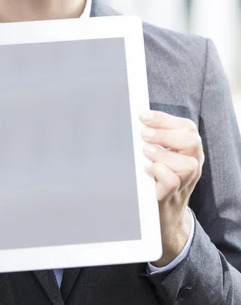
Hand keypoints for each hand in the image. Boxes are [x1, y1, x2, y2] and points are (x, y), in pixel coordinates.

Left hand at [140, 110, 203, 266]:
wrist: (163, 215)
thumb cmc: (158, 178)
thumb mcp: (161, 154)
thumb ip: (155, 137)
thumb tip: (138, 120)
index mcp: (189, 149)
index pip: (187, 127)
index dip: (164, 119)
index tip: (142, 116)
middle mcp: (193, 164)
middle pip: (192, 141)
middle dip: (165, 134)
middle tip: (144, 135)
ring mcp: (186, 182)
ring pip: (187, 163)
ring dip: (162, 154)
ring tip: (146, 153)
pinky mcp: (172, 197)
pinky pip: (173, 181)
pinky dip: (159, 171)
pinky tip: (147, 169)